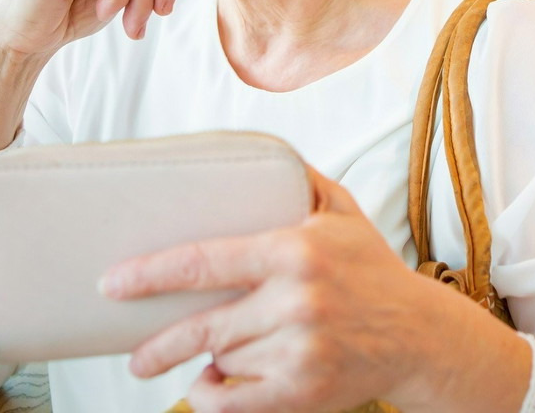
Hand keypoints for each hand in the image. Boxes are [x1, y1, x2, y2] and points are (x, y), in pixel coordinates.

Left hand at [99, 167, 516, 412]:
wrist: (421, 336)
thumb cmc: (374, 270)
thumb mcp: (345, 212)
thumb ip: (302, 179)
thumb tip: (258, 147)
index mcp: (296, 250)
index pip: (206, 260)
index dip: (151, 273)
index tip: (113, 283)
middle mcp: (296, 299)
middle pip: (203, 326)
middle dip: (157, 344)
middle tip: (134, 354)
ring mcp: (300, 348)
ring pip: (223, 359)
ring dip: (205, 362)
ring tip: (202, 358)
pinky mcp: (304, 389)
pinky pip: (236, 401)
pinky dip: (214, 395)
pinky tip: (212, 384)